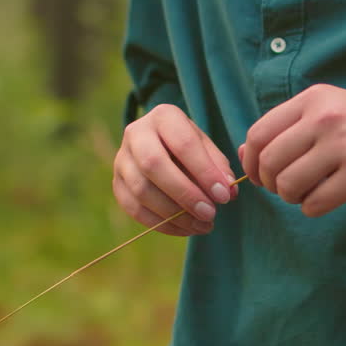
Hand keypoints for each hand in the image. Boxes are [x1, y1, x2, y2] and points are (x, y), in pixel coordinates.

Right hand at [113, 104, 238, 235]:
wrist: (161, 146)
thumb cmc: (190, 148)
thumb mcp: (207, 148)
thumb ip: (219, 167)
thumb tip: (228, 192)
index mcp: (163, 116)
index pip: (183, 144)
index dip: (204, 172)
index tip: (224, 196)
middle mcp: (136, 133)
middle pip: (153, 165)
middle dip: (185, 194)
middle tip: (210, 214)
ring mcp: (121, 159)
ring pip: (141, 190)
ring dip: (174, 214)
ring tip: (202, 225)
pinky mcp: (117, 183)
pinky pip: (134, 208)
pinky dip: (161, 224)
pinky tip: (185, 229)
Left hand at [240, 84, 345, 216]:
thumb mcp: (334, 110)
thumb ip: (291, 128)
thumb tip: (245, 152)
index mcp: (314, 99)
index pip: (258, 133)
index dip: (252, 162)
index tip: (262, 175)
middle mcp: (325, 118)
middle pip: (269, 163)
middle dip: (271, 184)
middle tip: (288, 189)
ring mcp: (344, 146)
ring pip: (288, 186)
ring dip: (292, 198)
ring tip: (310, 192)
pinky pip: (315, 203)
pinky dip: (313, 208)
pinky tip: (328, 199)